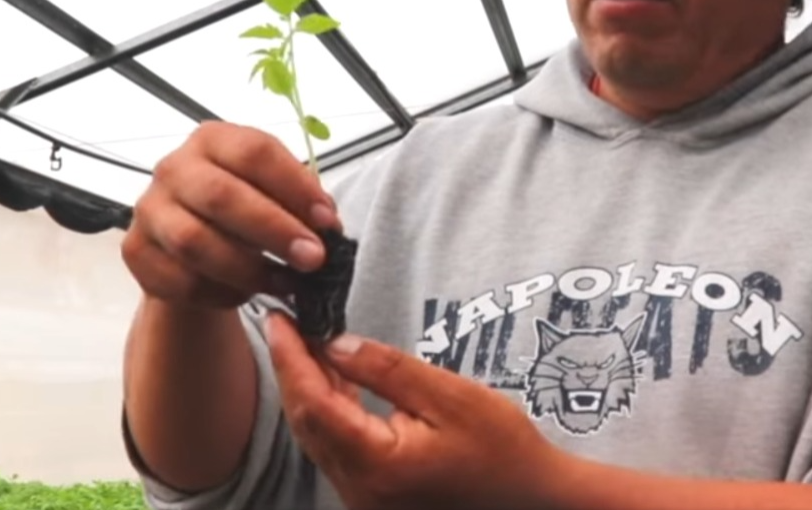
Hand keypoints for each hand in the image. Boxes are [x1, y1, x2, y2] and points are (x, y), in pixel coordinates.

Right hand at [122, 121, 339, 309]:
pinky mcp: (136, 252)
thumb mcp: (272, 190)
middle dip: (274, 230)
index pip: (255, 152)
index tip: (327, 222)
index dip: (296, 187)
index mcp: (213, 139)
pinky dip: (220, 292)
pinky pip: (180, 279)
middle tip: (312, 258)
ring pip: (196, 242)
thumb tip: (326, 225)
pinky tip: (247, 292)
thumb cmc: (242, 206)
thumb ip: (299, 199)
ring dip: (249, 269)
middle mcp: (175, 168)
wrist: (190, 241)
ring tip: (286, 283)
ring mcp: (149, 209)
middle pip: (222, 196)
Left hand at [266, 314, 572, 509]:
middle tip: (283, 323)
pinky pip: (338, 449)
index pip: (314, 404)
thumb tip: (335, 343)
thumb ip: (388, 369)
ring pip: (318, 437)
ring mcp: (365, 498)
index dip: (292, 358)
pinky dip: (330, 412)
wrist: (532, 498)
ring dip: (309, 390)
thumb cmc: (503, 449)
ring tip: (304, 343)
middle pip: (307, 422)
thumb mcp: (451, 396)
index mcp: (377, 464)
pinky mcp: (375, 496)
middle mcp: (360, 489)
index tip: (279, 319)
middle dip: (292, 370)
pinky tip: (334, 381)